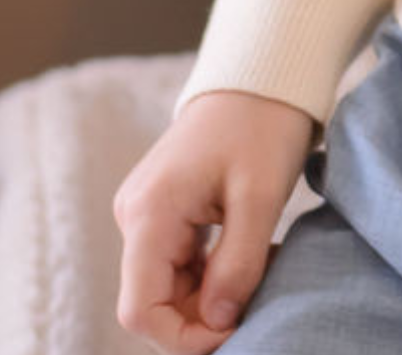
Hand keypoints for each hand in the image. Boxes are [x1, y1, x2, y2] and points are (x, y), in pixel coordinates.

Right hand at [113, 87, 318, 350]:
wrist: (263, 72)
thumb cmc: (264, 123)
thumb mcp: (260, 195)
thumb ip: (238, 264)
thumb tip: (217, 323)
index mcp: (149, 212)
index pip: (140, 310)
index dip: (183, 337)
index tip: (236, 331)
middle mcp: (136, 216)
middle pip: (155, 302)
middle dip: (204, 317)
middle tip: (261, 300)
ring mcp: (148, 213)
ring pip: (170, 286)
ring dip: (214, 296)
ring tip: (265, 271)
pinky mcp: (166, 210)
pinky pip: (181, 263)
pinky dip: (215, 274)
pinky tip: (254, 258)